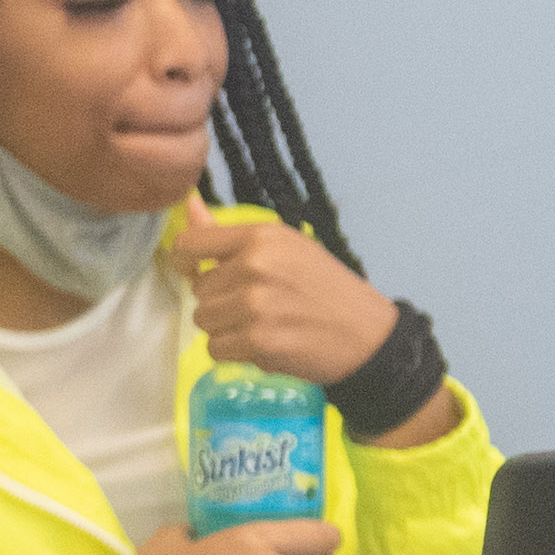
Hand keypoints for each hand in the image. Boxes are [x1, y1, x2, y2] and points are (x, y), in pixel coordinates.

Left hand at [169, 200, 395, 384]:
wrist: (368, 335)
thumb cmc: (326, 289)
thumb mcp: (286, 249)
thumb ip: (228, 234)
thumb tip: (186, 202)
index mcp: (261, 237)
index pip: (190, 245)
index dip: (186, 262)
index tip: (197, 272)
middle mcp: (255, 266)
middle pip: (199, 290)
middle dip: (221, 301)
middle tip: (260, 305)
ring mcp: (256, 305)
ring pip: (204, 321)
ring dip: (226, 328)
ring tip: (262, 326)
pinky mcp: (258, 341)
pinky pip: (216, 349)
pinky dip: (235, 352)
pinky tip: (265, 345)